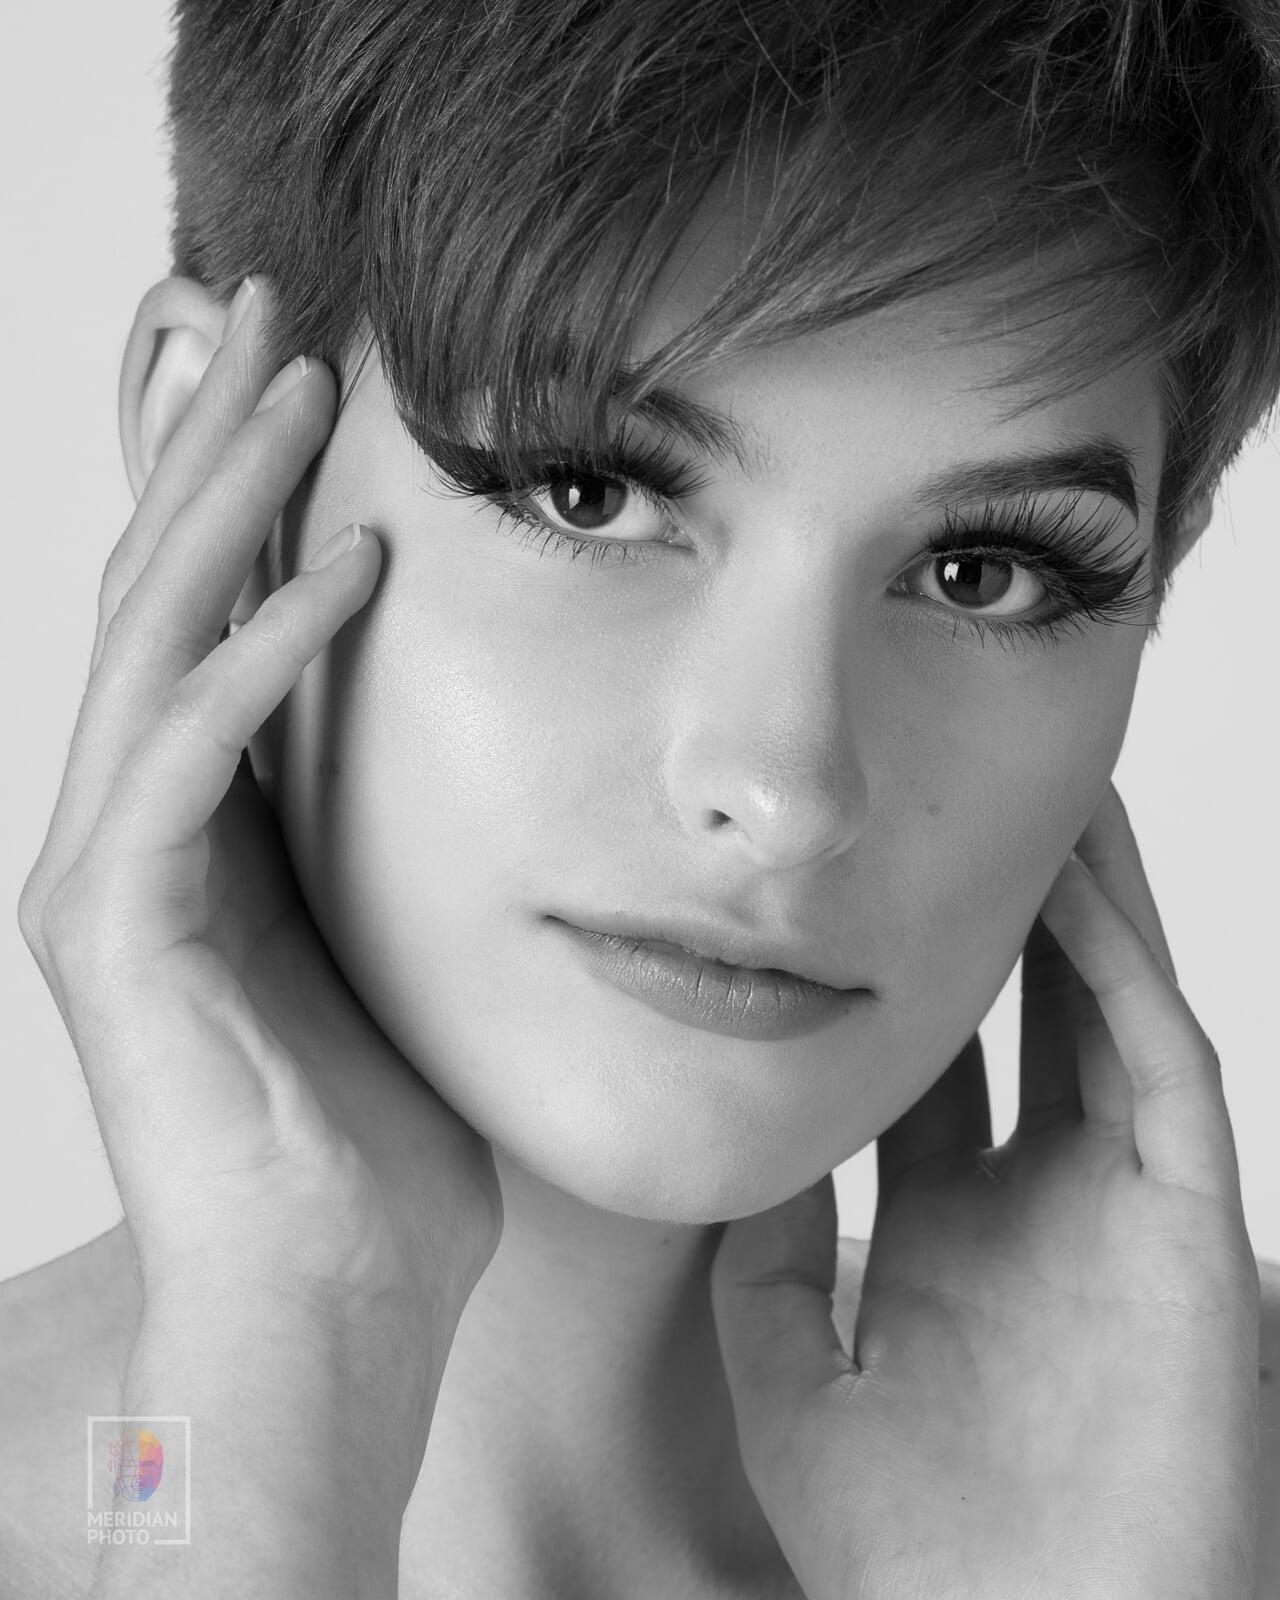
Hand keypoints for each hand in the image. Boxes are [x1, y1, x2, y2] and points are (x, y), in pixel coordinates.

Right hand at [17, 276, 500, 1482]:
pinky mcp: (119, 935)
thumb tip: (450, 721)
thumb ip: (381, 821)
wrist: (336, 1301)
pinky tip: (343, 568)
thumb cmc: (382, 1134)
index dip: (230, 481)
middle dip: (202, 440)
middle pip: (156, 588)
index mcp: (199, 823)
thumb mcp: (390, 932)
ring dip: (218, 500)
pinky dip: (262, 657)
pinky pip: (189, 761)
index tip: (286, 364)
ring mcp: (108, 875)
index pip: (202, 611)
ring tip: (287, 372)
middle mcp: (130, 826)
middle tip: (261, 302)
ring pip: (149, 638)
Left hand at [710, 783, 1260, 1599]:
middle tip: (972, 812)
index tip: (862, 894)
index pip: (933, 1074)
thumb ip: (766, 1261)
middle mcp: (1042, 1205)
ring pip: (1111, 1017)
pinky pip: (1163, 1073)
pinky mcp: (1191, 1226)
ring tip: (1050, 799)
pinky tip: (1079, 897)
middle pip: (1032, 1023)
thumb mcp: (795, 1384)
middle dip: (1010, 919)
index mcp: (951, 1236)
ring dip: (1087, 910)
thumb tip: (753, 1141)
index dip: (905, 983)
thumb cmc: (910, 1556)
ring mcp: (1121, 1207)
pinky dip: (1125, 977)